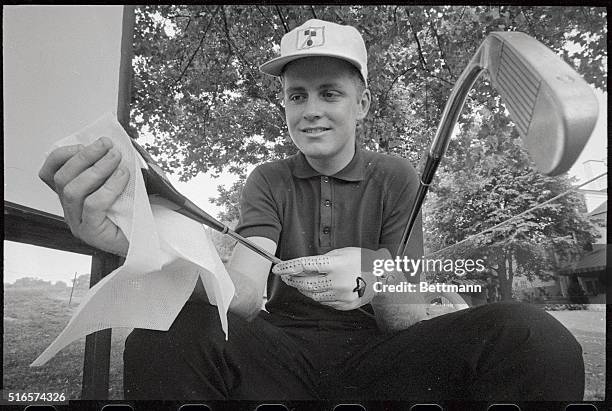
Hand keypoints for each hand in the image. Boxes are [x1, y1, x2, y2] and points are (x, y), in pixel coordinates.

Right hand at [38, 136, 129, 255]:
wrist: (149, 240)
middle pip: (62, 178)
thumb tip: (110, 146)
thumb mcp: (118, 185)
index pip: (50, 173)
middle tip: (107, 146)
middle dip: (84, 156)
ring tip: (116, 158)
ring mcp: (78, 223)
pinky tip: (122, 176)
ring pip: (73, 190)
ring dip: (96, 168)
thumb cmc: (134, 213)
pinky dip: (108, 186)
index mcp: (72, 197)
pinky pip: (93, 204)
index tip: (87, 142)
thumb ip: (108, 169)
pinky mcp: (91, 232)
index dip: (63, 154)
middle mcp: (70, 210)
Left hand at [271, 247, 386, 310]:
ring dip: (303, 289)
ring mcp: (342, 295)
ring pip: (313, 295)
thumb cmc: (362, 260)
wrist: (384, 277)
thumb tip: (303, 267)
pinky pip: (324, 302)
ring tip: (299, 283)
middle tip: (286, 276)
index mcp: (336, 264)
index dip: (288, 267)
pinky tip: (317, 289)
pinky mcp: (345, 305)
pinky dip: (317, 295)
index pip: (305, 266)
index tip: (278, 269)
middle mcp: (338, 281)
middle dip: (292, 280)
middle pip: (305, 284)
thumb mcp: (342, 252)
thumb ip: (323, 260)